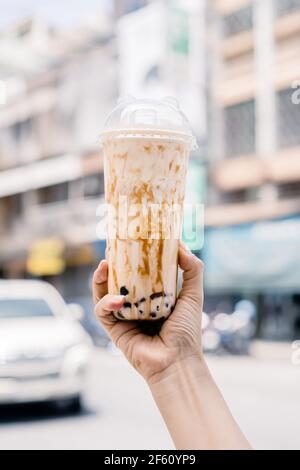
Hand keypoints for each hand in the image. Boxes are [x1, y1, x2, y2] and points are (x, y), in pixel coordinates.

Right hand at [93, 242, 203, 382]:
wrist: (178, 361)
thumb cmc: (187, 330)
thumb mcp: (193, 294)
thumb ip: (192, 269)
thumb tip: (180, 244)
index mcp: (152, 296)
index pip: (137, 272)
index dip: (130, 256)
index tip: (129, 240)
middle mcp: (135, 304)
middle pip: (117, 280)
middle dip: (111, 264)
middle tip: (110, 248)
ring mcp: (123, 316)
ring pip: (104, 293)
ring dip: (100, 279)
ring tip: (104, 265)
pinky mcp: (114, 329)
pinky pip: (102, 311)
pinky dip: (106, 302)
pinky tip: (117, 299)